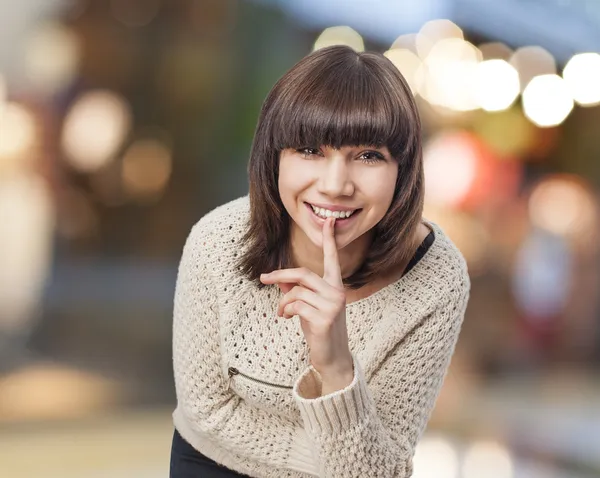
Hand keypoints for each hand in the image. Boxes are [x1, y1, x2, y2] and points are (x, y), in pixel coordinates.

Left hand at [260, 217, 353, 385]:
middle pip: (303, 273)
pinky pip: (295, 305)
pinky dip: (286, 310)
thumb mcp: (307, 305)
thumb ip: (295, 289)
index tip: (329, 220)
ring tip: (283, 313)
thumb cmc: (319, 328)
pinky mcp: (324, 318)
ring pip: (296, 291)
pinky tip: (287, 319)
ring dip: (283, 302)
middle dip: (280, 275)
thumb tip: (277, 278)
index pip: (332, 258)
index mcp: (335, 285)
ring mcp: (333, 305)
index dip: (329, 239)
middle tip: (264, 279)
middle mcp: (337, 291)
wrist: (331, 357)